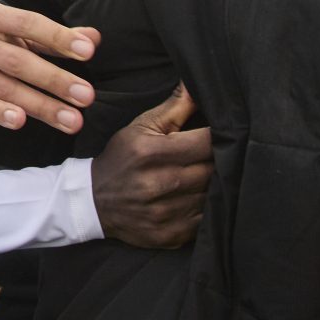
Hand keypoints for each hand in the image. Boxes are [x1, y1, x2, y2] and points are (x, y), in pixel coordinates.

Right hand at [0, 1, 99, 131]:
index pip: (28, 23)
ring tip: (72, 120)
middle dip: (54, 80)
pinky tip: (21, 121)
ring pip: (5, 88)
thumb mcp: (15, 26)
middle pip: (18, 62)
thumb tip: (93, 38)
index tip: (87, 52)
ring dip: (40, 106)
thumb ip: (53, 35)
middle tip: (86, 96)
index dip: (58, 37)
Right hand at [90, 85, 210, 247]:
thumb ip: (175, 107)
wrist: (93, 201)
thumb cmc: (122, 157)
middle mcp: (161, 183)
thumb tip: (197, 84)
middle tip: (220, 155)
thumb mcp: (141, 126)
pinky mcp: (171, 235)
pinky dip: (206, 209)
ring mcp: (167, 213)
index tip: (226, 133)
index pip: (208, 142)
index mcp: (154, 152)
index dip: (221, 136)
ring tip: (206, 175)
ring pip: (213, 195)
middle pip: (214, 169)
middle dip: (220, 161)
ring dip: (214, 185)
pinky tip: (197, 198)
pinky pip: (205, 221)